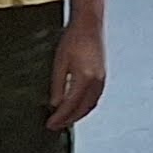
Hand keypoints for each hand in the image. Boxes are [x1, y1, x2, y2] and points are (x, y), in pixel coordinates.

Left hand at [48, 16, 108, 131]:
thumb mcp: (59, 63)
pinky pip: (94, 98)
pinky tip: (76, 107)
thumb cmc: (72, 40)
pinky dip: (85, 107)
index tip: (50, 124)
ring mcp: (101, 80)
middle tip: (55, 126)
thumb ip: (58, 86)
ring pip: (90, 105)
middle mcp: (96, 82)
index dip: (60, 117)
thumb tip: (55, 104)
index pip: (70, 106)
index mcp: (84, 79)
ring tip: (64, 120)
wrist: (89, 26)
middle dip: (68, 120)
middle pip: (82, 109)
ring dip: (77, 115)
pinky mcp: (102, 77)